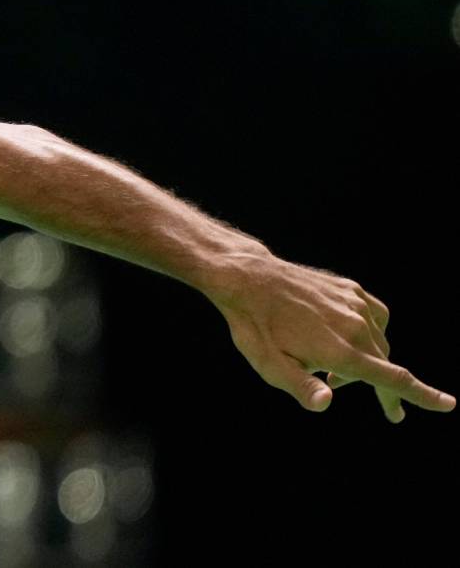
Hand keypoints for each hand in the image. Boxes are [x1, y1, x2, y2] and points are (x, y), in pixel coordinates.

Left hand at [199, 252, 455, 420]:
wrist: (248, 278)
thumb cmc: (255, 328)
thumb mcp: (270, 366)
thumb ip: (301, 388)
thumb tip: (326, 404)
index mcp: (340, 351)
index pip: (392, 379)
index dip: (423, 395)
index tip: (449, 404)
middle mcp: (354, 326)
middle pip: (386, 366)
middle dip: (387, 390)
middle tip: (388, 410)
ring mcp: (354, 304)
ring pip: (379, 342)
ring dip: (370, 362)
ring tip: (337, 374)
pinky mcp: (349, 289)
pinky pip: (377, 316)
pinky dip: (373, 332)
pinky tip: (354, 338)